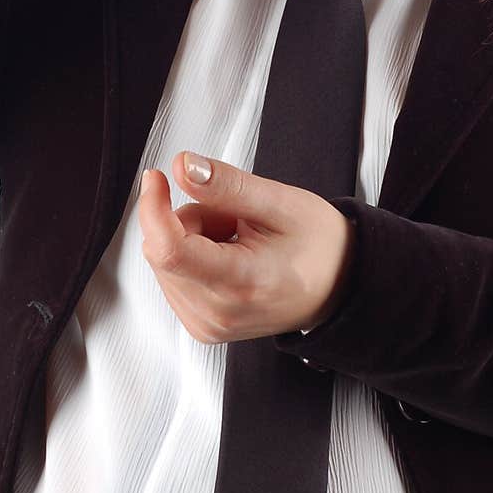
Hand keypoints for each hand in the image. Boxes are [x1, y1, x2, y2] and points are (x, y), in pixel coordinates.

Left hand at [138, 151, 356, 341]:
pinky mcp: (201, 326)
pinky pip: (172, 276)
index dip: (153, 208)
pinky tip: (230, 254)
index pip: (169, 250)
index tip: (158, 177)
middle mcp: (217, 314)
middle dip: (190, 218)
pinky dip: (193, 255)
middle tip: (236, 216)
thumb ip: (226, 184)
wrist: (340, 286)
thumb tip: (183, 166)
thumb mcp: (279, 202)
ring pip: (164, 260)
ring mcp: (207, 325)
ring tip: (239, 237)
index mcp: (240, 283)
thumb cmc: (319, 246)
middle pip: (163, 248)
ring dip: (192, 237)